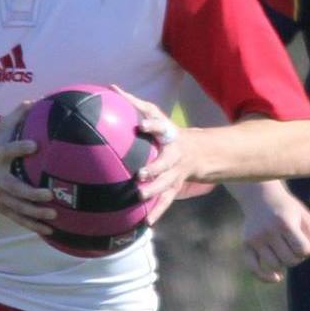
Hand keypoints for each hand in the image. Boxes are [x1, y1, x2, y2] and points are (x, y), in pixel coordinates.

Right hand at [0, 100, 57, 234]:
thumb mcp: (0, 131)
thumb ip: (16, 117)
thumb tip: (35, 100)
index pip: (7, 151)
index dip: (19, 148)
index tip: (34, 145)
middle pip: (14, 188)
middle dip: (31, 193)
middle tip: (49, 194)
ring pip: (17, 208)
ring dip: (35, 214)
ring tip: (53, 215)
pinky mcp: (2, 208)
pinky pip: (18, 219)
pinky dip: (33, 225)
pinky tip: (50, 230)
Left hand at [117, 87, 197, 225]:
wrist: (198, 152)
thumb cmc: (167, 131)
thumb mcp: (156, 114)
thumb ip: (133, 102)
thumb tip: (110, 87)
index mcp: (168, 135)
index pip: (161, 126)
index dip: (152, 125)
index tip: (141, 125)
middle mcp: (174, 155)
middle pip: (166, 163)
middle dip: (155, 169)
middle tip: (140, 174)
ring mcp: (175, 173)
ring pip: (166, 184)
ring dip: (154, 191)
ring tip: (140, 197)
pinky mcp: (174, 188)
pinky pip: (166, 201)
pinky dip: (158, 212)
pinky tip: (146, 223)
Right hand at [240, 187, 309, 281]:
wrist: (261, 197)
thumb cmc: (288, 210)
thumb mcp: (305, 216)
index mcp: (285, 223)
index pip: (303, 250)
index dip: (307, 249)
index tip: (304, 241)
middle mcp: (268, 231)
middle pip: (290, 260)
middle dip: (297, 257)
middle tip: (294, 245)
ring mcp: (255, 239)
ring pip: (275, 265)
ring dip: (283, 262)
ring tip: (284, 250)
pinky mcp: (246, 244)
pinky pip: (253, 268)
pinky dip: (265, 277)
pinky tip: (277, 278)